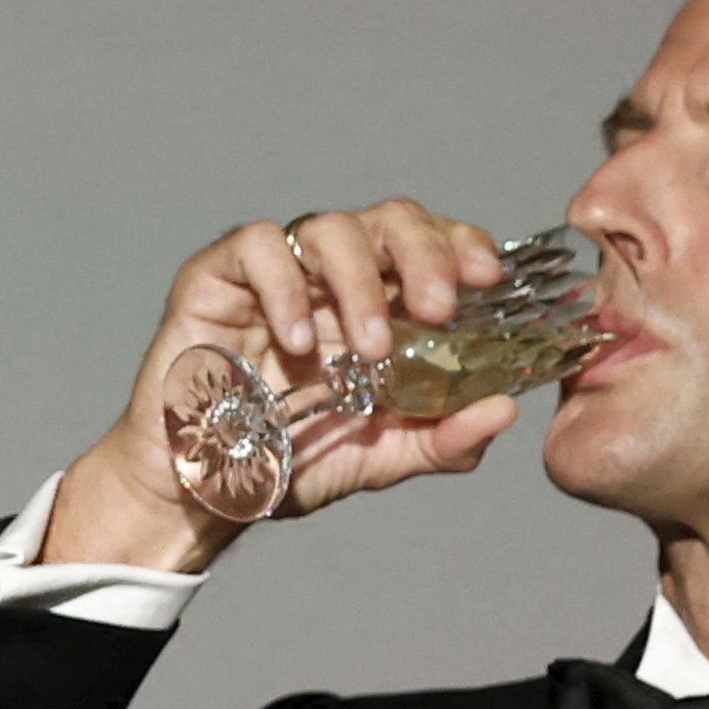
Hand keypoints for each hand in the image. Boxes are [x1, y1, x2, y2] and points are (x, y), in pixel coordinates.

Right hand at [41, 199, 525, 573]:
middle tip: (438, 309)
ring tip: (371, 348)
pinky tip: (298, 342)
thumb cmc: (289, 459)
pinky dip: (286, 287)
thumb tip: (503, 411)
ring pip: (329, 226)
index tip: (486, 278)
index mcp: (380, 302)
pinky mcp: (218, 276)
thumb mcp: (382, 457)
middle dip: (424, 253)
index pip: (431, 244)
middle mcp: (332, 277)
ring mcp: (277, 273)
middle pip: (390, 220)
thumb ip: (443, 439)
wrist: (204, 489)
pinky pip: (259, 247)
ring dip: (361, 281)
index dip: (461, 245)